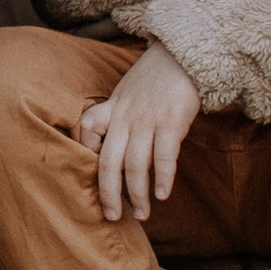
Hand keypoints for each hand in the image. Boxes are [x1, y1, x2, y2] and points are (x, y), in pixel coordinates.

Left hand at [77, 42, 200, 222]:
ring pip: (136, 164)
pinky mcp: (173, 121)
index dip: (86, 155)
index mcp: (113, 106)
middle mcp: (126, 115)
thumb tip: (115, 144)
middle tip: (112, 216)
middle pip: (109, 160)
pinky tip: (162, 195)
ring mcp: (148, 119)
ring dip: (138, 194)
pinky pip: (164, 156)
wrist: (184, 53)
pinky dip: (163, 178)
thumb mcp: (128, 90)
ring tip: (142, 214)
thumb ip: (119, 114)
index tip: (90, 179)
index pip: (88, 130)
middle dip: (108, 193)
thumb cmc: (156, 76)